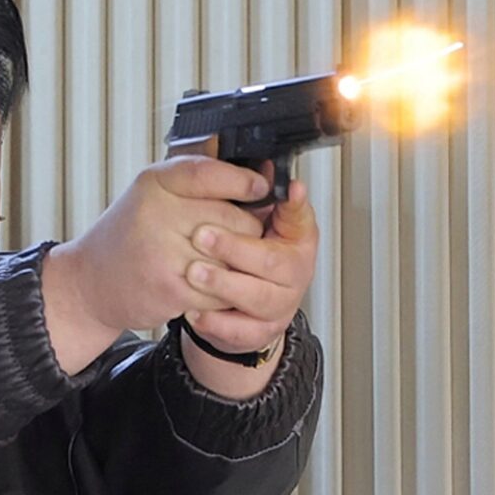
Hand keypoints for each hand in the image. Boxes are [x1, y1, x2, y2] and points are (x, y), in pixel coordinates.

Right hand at [46, 156, 270, 341]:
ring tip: (217, 262)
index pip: (211, 174)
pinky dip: (221, 291)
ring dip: (235, 265)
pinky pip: (220, 289)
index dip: (243, 182)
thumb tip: (259, 176)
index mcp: (156, 183)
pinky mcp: (171, 288)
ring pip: (232, 258)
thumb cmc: (130, 235)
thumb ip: (200, 181)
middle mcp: (158, 214)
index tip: (259, 190)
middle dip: (246, 231)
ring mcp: (164, 253)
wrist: (90, 281)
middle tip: (235, 237)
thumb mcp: (154, 192)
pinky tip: (205, 284)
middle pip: (235, 220)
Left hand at [181, 178, 318, 355]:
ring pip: (259, 298)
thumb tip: (254, 162)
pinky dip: (217, 322)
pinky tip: (195, 310)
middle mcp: (294, 272)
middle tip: (201, 235)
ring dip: (224, 284)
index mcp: (296, 237)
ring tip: (194, 272)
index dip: (294, 205)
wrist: (237, 307)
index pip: (301, 218)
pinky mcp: (260, 331)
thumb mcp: (249, 220)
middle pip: (274, 261)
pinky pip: (242, 331)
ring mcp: (280, 304)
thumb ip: (248, 194)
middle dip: (236, 247)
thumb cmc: (244, 256)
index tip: (287, 189)